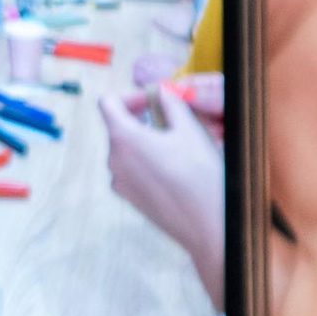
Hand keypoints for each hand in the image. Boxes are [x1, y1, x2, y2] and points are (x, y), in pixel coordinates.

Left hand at [101, 84, 224, 307]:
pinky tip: (174, 168)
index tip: (153, 100)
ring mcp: (120, 183)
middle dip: (141, 117)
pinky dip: (146, 161)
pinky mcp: (130, 199)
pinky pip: (132, 170)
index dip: (130, 95)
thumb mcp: (188, 128)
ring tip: (176, 144)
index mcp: (122, 138)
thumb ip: (171, 102)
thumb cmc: (200, 175)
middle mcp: (114, 161)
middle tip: (171, 118)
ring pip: (125, 150)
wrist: (208, 225)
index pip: (108, 103)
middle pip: (118, 127)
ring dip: (145, 140)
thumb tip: (162, 90)